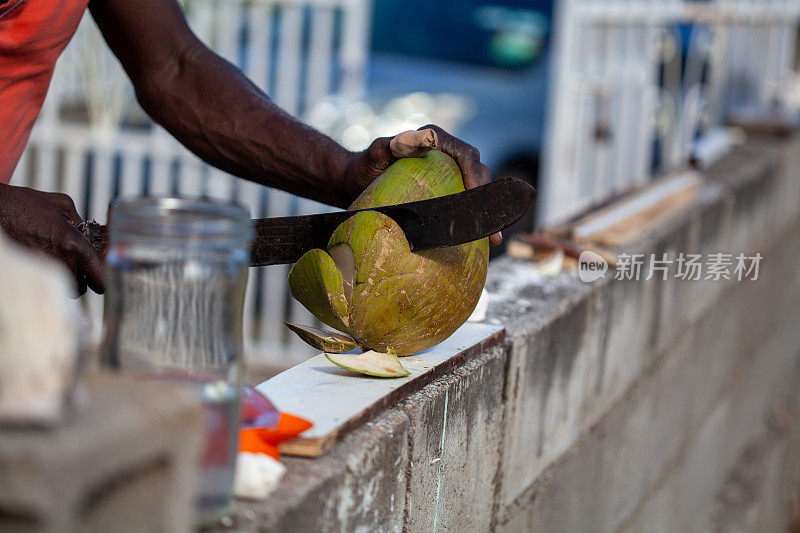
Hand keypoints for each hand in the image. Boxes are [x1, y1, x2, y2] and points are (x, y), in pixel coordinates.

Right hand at [0, 184, 104, 294]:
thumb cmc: (26, 204)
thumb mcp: (62, 203)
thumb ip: (81, 221)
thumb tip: (89, 234)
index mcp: (74, 245)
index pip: (100, 277)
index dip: (104, 278)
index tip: (101, 275)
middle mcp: (61, 262)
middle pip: (82, 288)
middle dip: (82, 279)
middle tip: (79, 266)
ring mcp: (43, 270)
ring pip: (63, 289)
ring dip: (66, 280)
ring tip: (60, 261)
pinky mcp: (28, 273)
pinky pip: (47, 283)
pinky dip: (50, 277)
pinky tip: (45, 260)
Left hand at [342, 125, 501, 245]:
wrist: (353, 182)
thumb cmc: (363, 167)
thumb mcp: (378, 152)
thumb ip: (399, 143)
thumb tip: (430, 138)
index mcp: (436, 139)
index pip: (467, 155)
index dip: (477, 176)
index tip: (475, 197)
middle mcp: (445, 153)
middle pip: (477, 173)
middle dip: (487, 199)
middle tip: (491, 227)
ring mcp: (446, 171)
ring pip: (476, 188)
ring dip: (486, 211)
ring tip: (493, 236)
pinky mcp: (444, 188)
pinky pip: (464, 200)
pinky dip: (473, 216)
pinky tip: (480, 238)